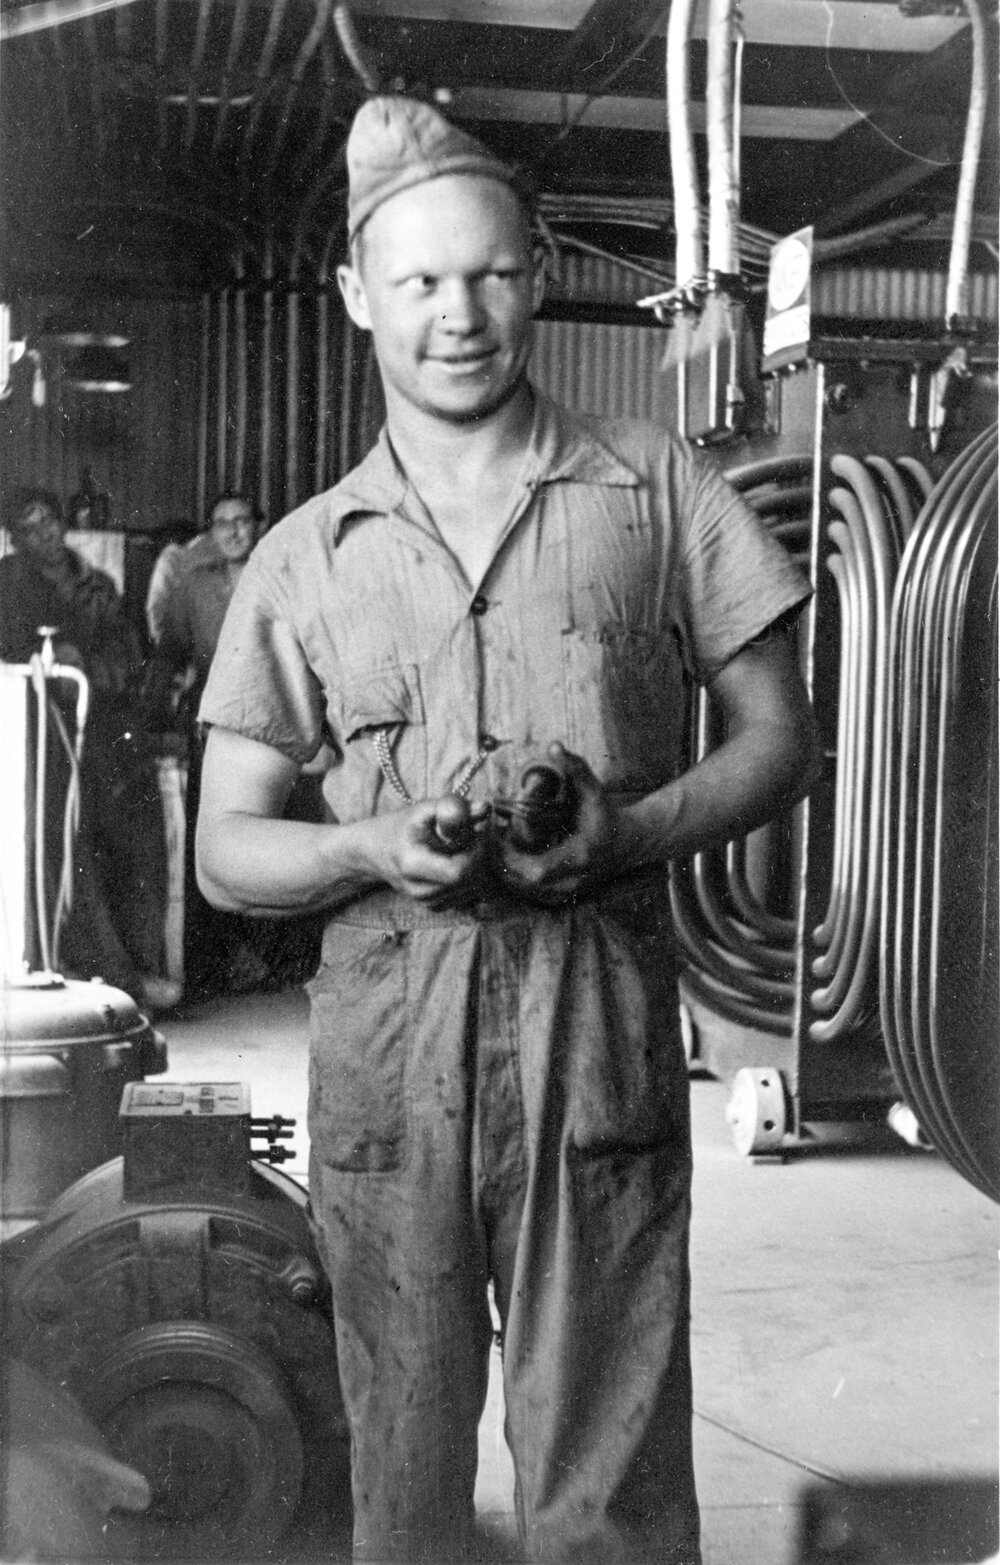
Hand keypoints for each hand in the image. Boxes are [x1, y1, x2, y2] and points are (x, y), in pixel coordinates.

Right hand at [363, 795, 491, 905]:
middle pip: (469, 880)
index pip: (459, 872)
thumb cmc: (401, 827)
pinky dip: (471, 877)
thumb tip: (484, 808)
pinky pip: (467, 895)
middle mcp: (419, 890)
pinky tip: (459, 860)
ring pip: (472, 888)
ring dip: (477, 865)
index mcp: (412, 865)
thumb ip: (452, 807)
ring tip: (463, 845)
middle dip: (478, 855)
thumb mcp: (422, 810)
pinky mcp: (435, 907)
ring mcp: (427, 902)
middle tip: (473, 834)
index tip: (475, 830)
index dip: (475, 851)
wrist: (374, 853)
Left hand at [495, 743, 643, 903]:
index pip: (536, 871)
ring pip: (523, 892)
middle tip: (489, 837)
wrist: (628, 843)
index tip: (497, 835)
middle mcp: (573, 882)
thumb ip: (576, 768)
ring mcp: (567, 893)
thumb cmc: (607, 815)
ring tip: (497, 844)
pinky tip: (509, 855)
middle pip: (523, 885)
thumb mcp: (594, 790)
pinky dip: (514, 877)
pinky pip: (529, 894)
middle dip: (501, 862)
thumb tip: (554, 746)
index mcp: (579, 857)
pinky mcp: (562, 897)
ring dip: (505, 870)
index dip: (510, 858)